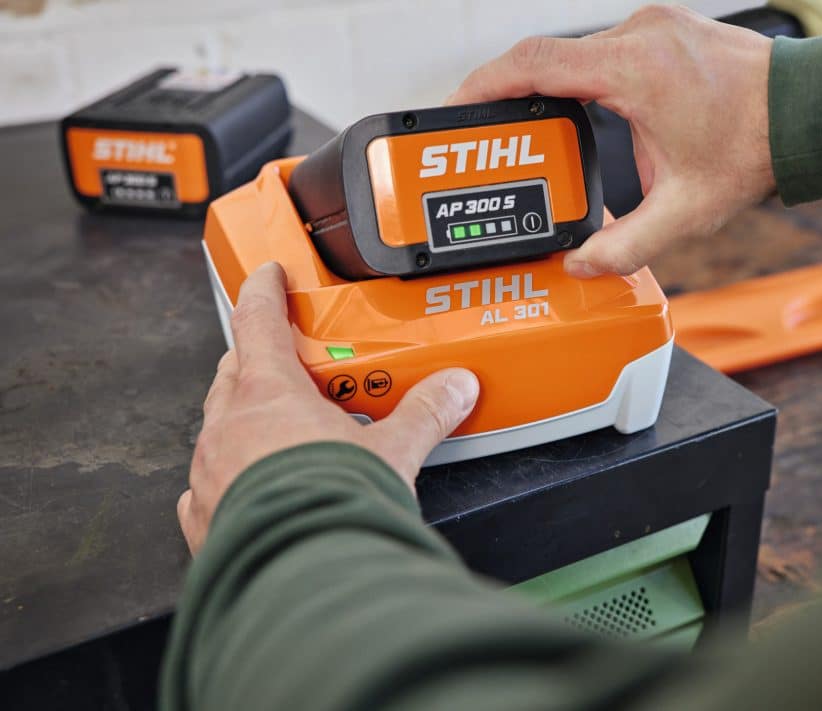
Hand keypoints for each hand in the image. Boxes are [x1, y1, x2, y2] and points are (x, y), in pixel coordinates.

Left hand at [177, 263, 478, 553]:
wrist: (303, 576)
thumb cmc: (334, 505)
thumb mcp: (393, 451)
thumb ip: (425, 413)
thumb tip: (455, 387)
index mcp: (268, 394)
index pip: (259, 321)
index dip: (265, 291)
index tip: (268, 274)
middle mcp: (227, 426)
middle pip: (235, 372)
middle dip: (258, 361)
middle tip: (291, 367)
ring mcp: (210, 470)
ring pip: (219, 426)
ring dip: (245, 421)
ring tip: (283, 434)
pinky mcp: (205, 515)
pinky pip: (209, 483)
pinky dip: (229, 476)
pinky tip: (255, 487)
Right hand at [449, 4, 774, 277]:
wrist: (806, 113)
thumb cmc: (754, 149)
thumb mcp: (685, 212)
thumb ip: (626, 245)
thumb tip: (581, 262)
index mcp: (635, 70)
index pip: (535, 62)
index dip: (486, 83)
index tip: (458, 105)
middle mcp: (640, 35)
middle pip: (549, 57)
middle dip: (513, 95)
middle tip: (493, 135)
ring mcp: (653, 25)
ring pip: (577, 52)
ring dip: (553, 90)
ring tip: (540, 134)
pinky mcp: (664, 29)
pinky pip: (605, 50)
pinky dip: (584, 80)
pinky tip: (589, 119)